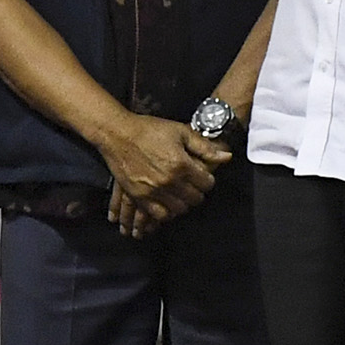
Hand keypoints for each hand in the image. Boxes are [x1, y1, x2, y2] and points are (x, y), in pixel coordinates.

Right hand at [99, 115, 216, 220]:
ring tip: (182, 195)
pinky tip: (168, 204)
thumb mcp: (181, 132)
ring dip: (183, 204)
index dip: (208, 180)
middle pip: (194, 199)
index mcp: (181, 164)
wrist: (118, 134)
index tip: (204, 177)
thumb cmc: (149, 129)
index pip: (207, 183)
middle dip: (198, 193)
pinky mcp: (139, 196)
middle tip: (194, 187)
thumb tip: (226, 157)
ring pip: (178, 210)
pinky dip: (166, 213)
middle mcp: (169, 181)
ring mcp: (153, 191)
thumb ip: (204, 147)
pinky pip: (158, 215)